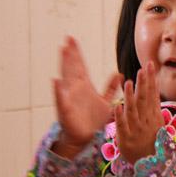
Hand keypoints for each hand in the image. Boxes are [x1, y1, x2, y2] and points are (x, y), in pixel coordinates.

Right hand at [53, 36, 121, 156]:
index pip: (79, 66)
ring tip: (62, 51)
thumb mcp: (106, 101)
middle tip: (67, 39)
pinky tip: (55, 81)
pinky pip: (61, 100)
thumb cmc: (93, 120)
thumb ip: (111, 88)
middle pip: (72, 68)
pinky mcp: (66, 110)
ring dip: (64, 65)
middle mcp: (75, 89)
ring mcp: (69, 98)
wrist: (85, 138)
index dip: (76, 53)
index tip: (72, 39)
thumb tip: (119, 74)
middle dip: (70, 54)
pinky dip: (58, 91)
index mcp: (84, 86)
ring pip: (66, 79)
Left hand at [114, 62, 163, 163]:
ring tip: (129, 82)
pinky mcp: (126, 139)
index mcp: (153, 116)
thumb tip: (154, 87)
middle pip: (145, 99)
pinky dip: (120, 116)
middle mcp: (146, 121)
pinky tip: (117, 106)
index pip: (152, 94)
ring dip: (131, 96)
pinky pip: (122, 126)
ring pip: (133, 111)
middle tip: (144, 68)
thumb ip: (154, 105)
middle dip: (144, 83)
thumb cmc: (152, 142)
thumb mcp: (157, 122)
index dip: (151, 80)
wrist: (151, 166)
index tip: (150, 66)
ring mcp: (136, 129)